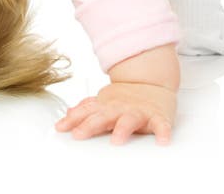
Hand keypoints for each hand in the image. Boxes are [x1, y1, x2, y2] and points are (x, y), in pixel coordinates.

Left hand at [55, 81, 176, 145]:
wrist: (153, 82)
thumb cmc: (126, 97)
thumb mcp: (104, 101)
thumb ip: (86, 109)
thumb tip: (67, 115)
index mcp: (106, 105)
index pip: (87, 112)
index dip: (73, 120)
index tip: (60, 128)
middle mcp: (120, 108)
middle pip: (103, 117)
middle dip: (90, 125)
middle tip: (79, 134)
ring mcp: (139, 112)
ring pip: (130, 121)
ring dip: (123, 129)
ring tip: (117, 140)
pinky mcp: (157, 117)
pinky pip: (161, 125)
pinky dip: (163, 132)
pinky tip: (162, 141)